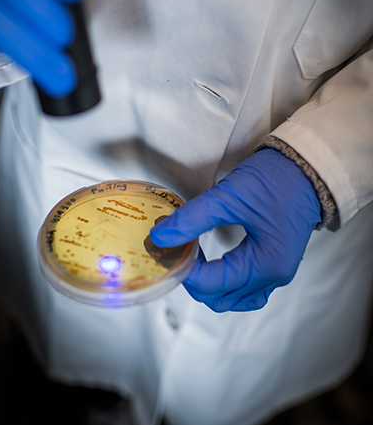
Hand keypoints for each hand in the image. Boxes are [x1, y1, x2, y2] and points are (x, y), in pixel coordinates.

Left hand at [150, 148, 321, 311]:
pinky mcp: (275, 264)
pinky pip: (246, 288)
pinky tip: (213, 263)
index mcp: (266, 265)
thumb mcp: (228, 197)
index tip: (165, 246)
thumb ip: (191, 219)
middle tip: (177, 249)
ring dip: (208, 283)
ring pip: (232, 297)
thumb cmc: (276, 180)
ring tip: (193, 254)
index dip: (183, 267)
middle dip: (193, 278)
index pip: (211, 284)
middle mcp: (274, 277)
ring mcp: (277, 273)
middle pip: (219, 297)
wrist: (307, 168)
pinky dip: (225, 281)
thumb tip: (160, 236)